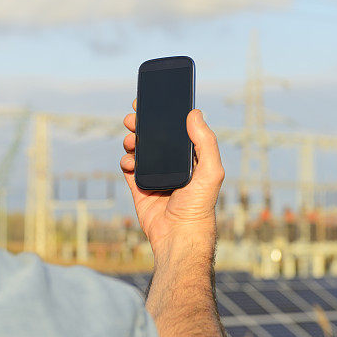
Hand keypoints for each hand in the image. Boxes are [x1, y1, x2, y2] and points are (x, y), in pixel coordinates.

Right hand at [120, 99, 224, 257]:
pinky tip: (129, 161)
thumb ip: (205, 141)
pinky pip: (128, 167)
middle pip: (154, 135)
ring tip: (131, 139)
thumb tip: (194, 112)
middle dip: (143, 123)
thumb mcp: (211, 171)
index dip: (165, 114)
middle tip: (134, 117)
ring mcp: (155, 174)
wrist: (178, 236)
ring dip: (132, 139)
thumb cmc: (200, 205)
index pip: (177, 129)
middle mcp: (172, 163)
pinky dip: (126, 160)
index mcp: (190, 156)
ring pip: (139, 148)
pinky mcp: (139, 186)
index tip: (152, 100)